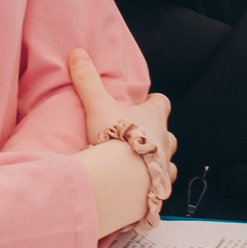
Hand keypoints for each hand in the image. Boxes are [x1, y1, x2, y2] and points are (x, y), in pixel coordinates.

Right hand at [67, 49, 174, 235]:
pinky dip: (150, 190)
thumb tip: (77, 54)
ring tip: (141, 169)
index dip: (155, 102)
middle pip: (169, 135)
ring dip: (157, 164)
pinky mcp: (158, 193)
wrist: (122, 182)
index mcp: (154, 118)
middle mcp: (165, 142)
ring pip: (168, 164)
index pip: (162, 103)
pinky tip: (138, 193)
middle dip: (157, 137)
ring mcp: (164, 169)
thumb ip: (88, 81)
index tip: (146, 102)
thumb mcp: (98, 105)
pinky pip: (159, 191)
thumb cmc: (115, 139)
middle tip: (140, 140)